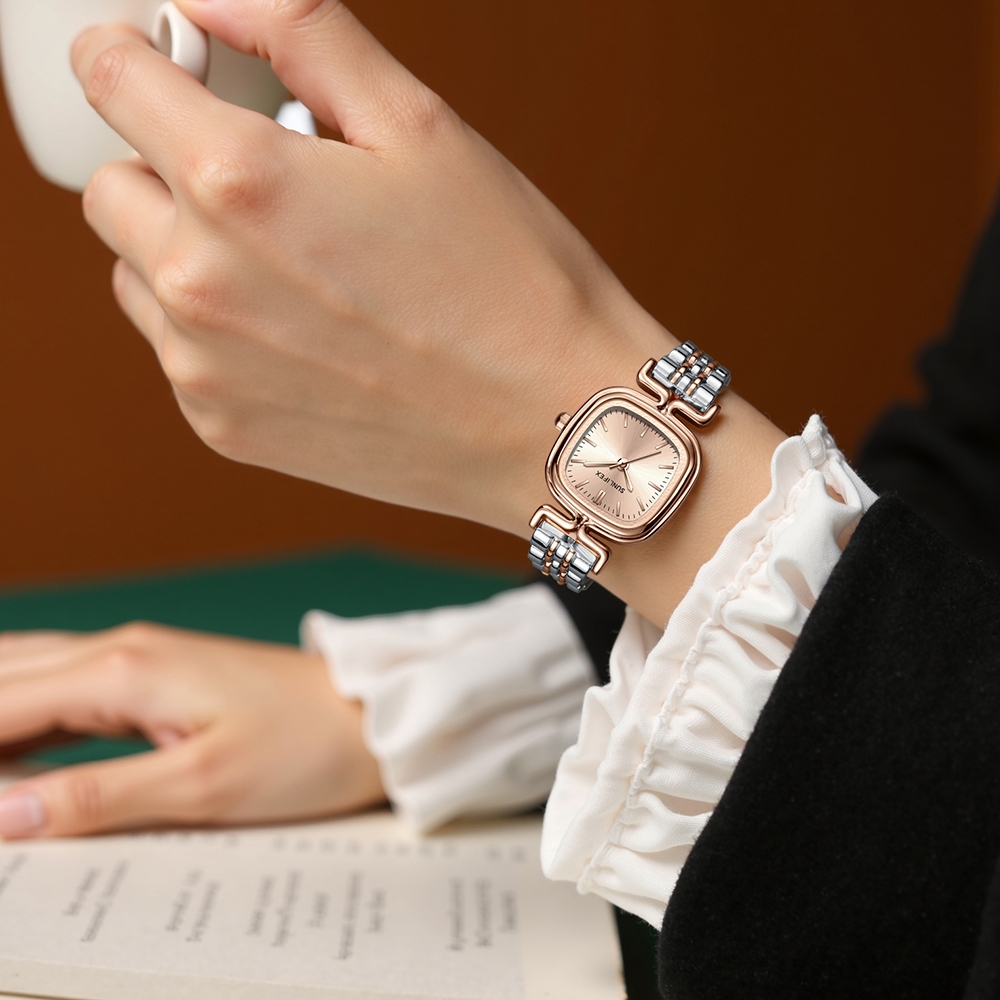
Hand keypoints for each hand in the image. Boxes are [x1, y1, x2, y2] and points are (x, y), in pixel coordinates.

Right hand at [0, 624, 384, 838]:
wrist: (372, 716)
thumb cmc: (304, 749)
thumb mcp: (202, 787)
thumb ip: (97, 797)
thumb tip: (5, 814)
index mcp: (122, 672)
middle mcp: (121, 651)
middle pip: (4, 676)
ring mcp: (141, 657)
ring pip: (30, 672)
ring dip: (0, 717)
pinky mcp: (161, 675)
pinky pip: (68, 684)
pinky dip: (27, 715)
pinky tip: (19, 753)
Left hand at [73, 0, 672, 537]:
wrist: (551, 426)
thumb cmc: (509, 284)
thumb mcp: (420, 125)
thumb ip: (301, 35)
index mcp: (239, 183)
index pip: (109, 76)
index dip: (135, 54)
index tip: (164, 64)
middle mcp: (199, 281)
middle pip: (110, 187)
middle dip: (166, 164)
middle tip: (267, 181)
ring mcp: (204, 367)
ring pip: (137, 276)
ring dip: (187, 252)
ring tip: (298, 266)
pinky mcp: (225, 427)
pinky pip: (179, 353)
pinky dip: (218, 331)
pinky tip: (309, 334)